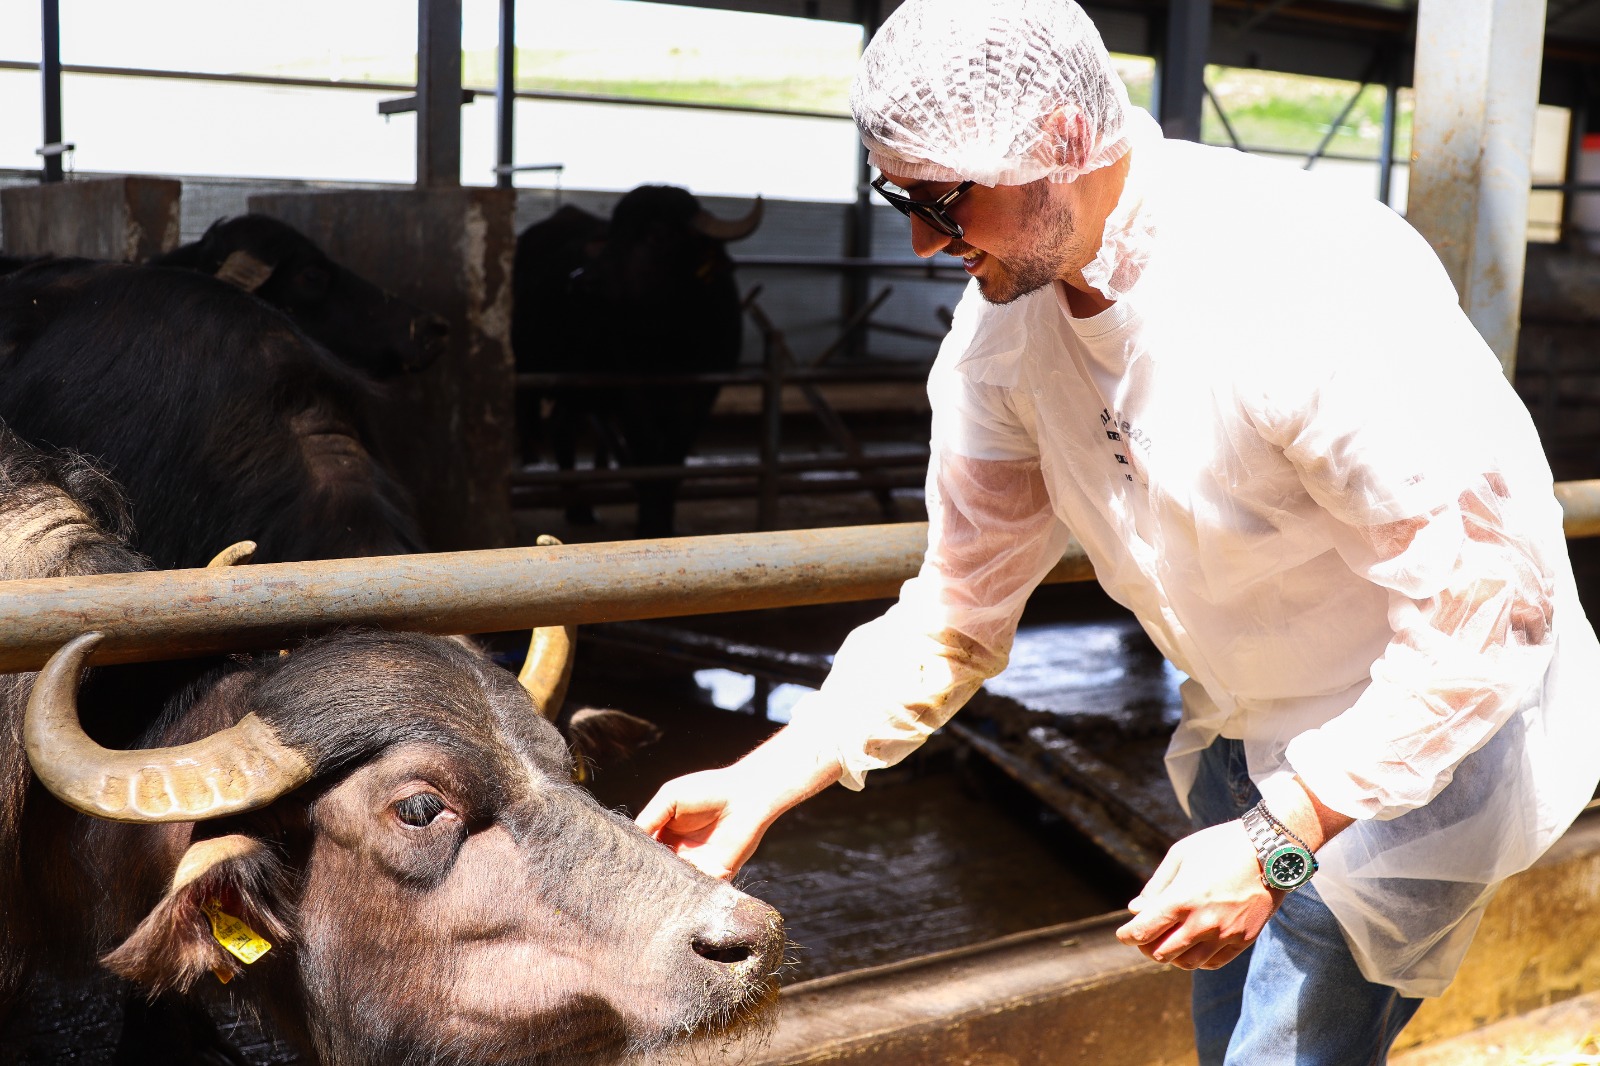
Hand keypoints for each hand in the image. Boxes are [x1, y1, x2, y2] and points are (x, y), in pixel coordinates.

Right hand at [635, 765, 781, 879]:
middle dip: (648, 877)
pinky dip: (687, 892)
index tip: (622, 866)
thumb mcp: (669, 797)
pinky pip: (698, 890)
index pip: (645, 853)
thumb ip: (649, 818)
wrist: (747, 796)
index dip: (635, 859)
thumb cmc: (708, 790)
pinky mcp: (716, 875)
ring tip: (651, 889)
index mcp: (666, 834)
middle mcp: (679, 853)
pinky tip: (677, 889)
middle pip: (658, 872)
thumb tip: (631, 840)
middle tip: (632, 885)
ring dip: (666, 887)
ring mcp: (697, 865)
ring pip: (675, 884)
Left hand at [1114, 820, 1279, 970]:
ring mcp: (1225, 934)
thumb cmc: (1220, 846)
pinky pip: (1213, 963)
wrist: (1271, 851)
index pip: (1143, 931)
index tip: (1123, 934)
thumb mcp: (1180, 855)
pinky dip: (1196, 960)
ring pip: (1186, 963)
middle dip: (1146, 947)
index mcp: (1181, 899)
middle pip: (1161, 953)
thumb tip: (1135, 909)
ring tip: (1167, 942)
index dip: (1127, 936)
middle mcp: (1202, 923)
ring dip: (1171, 956)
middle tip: (1144, 937)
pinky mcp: (1243, 940)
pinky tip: (1192, 946)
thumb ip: (1156, 886)